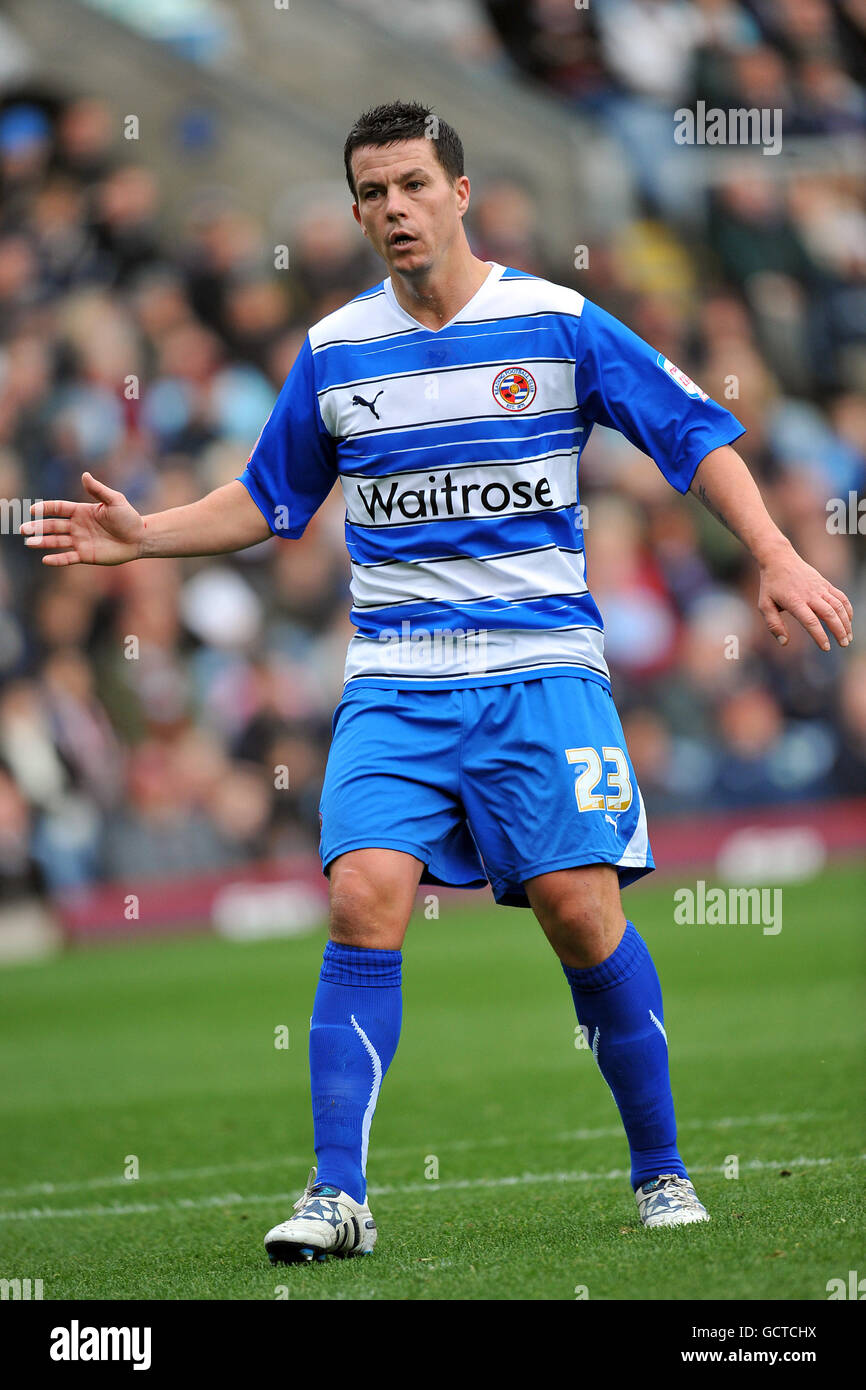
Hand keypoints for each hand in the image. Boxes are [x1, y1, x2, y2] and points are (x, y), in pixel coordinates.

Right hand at [19, 472, 144, 565]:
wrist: (140, 538)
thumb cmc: (129, 517)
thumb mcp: (115, 500)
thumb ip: (98, 490)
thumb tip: (85, 475)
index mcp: (81, 511)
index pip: (58, 509)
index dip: (45, 509)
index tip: (33, 510)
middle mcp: (77, 526)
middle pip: (52, 526)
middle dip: (38, 527)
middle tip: (24, 529)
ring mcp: (80, 541)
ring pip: (56, 541)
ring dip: (42, 542)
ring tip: (29, 543)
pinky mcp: (85, 555)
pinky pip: (68, 558)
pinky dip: (57, 559)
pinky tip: (46, 560)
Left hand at [758, 543, 852, 650]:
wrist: (779, 559)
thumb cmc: (770, 585)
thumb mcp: (765, 605)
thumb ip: (774, 625)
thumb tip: (784, 643)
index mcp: (795, 601)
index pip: (811, 622)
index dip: (820, 636)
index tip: (826, 648)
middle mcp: (810, 594)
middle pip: (830, 614)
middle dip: (839, 631)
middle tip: (843, 644)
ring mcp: (820, 588)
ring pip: (839, 606)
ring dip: (846, 622)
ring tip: (848, 637)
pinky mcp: (825, 584)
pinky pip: (841, 597)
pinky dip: (847, 609)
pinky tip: (848, 621)